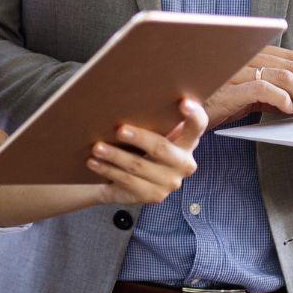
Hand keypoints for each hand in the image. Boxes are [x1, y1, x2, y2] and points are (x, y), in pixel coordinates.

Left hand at [77, 99, 207, 205]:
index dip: (195, 115)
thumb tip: (126, 96)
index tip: (184, 102)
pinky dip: (108, 170)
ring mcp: (170, 182)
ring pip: (139, 166)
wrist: (128, 182)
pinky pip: (128, 181)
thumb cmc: (140, 148)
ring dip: (115, 156)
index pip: (198, 126)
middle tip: (119, 129)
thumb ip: (152, 119)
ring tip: (97, 147)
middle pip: (162, 148)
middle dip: (139, 138)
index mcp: (188, 142)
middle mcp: (184, 163)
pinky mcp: (154, 196)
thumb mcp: (150, 133)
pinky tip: (94, 163)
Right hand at [202, 45, 292, 127]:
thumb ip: (274, 95)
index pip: (291, 58)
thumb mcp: (248, 98)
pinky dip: (281, 98)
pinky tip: (290, 110)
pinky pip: (262, 88)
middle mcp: (242, 58)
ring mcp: (234, 72)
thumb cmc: (213, 105)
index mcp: (248, 54)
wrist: (180, 117)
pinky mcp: (227, 89)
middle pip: (292, 66)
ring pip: (283, 76)